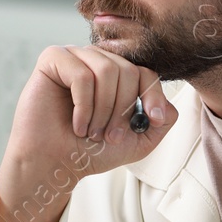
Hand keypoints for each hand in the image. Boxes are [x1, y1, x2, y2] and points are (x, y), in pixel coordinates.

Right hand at [0, 45, 177, 221]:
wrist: (55, 165)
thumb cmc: (90, 152)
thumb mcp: (137, 142)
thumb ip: (160, 123)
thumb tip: (169, 106)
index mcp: (115, 73)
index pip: (145, 72)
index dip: (153, 95)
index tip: (153, 120)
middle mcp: (96, 59)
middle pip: (128, 71)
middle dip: (122, 110)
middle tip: (108, 136)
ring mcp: (74, 56)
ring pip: (107, 71)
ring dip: (102, 110)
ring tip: (90, 131)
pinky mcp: (52, 59)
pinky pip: (81, 74)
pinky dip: (83, 105)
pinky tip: (76, 123)